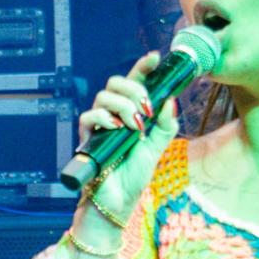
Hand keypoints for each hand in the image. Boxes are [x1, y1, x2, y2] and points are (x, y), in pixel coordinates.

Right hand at [74, 51, 181, 225]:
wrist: (119, 200)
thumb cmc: (134, 176)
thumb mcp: (156, 148)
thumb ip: (165, 126)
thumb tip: (171, 101)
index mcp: (130, 113)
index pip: (134, 82)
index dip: (142, 67)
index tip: (155, 58)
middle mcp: (113, 114)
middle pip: (115, 82)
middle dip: (134, 89)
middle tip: (147, 108)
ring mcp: (99, 125)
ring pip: (103, 95)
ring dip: (124, 105)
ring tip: (135, 125)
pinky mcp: (87, 137)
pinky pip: (89, 115)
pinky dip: (104, 116)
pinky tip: (117, 128)